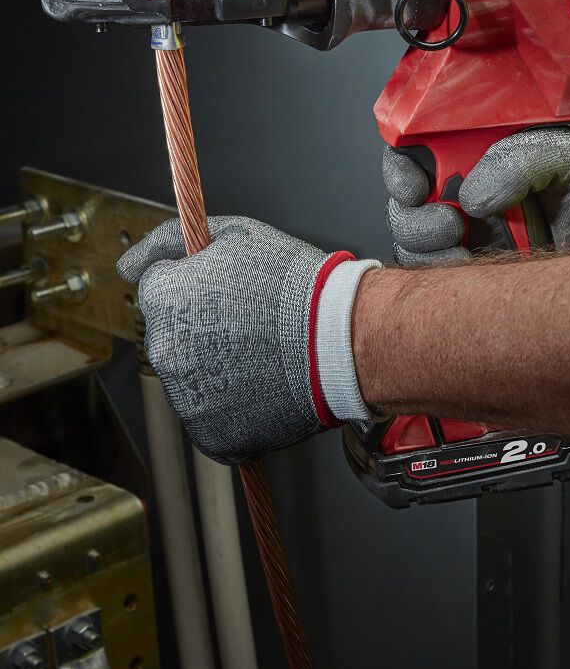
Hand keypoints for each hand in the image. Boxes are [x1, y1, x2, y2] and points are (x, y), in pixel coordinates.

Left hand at [118, 216, 379, 463]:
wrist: (342, 338)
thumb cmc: (296, 284)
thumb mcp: (236, 234)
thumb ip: (171, 240)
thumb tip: (128, 264)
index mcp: (163, 298)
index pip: (159, 291)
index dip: (197, 287)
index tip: (228, 293)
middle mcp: (164, 350)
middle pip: (174, 338)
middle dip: (204, 331)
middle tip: (252, 325)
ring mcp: (187, 397)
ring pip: (193, 380)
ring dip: (218, 370)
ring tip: (264, 355)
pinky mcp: (212, 434)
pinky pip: (214, 419)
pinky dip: (235, 408)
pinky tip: (265, 385)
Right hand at [383, 126, 569, 264]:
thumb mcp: (568, 155)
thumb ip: (521, 160)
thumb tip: (472, 196)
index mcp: (476, 153)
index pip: (414, 152)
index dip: (400, 168)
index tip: (413, 186)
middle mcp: (464, 192)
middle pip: (404, 205)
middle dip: (415, 217)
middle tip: (453, 223)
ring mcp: (468, 235)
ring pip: (414, 246)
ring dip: (431, 250)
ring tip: (470, 244)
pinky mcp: (480, 271)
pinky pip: (440, 281)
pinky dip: (449, 280)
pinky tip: (480, 270)